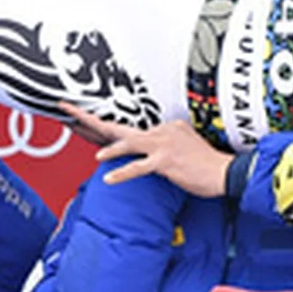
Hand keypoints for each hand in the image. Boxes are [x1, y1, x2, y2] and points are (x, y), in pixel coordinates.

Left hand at [71, 108, 233, 197]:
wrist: (224, 172)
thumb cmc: (205, 164)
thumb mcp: (183, 145)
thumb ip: (165, 143)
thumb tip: (151, 150)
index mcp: (163, 127)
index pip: (127, 129)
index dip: (101, 128)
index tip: (80, 121)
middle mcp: (161, 131)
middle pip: (119, 127)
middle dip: (90, 120)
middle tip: (68, 113)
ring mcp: (163, 145)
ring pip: (129, 143)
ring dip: (110, 148)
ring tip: (94, 154)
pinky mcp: (166, 161)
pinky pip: (139, 167)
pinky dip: (123, 173)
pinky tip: (109, 178)